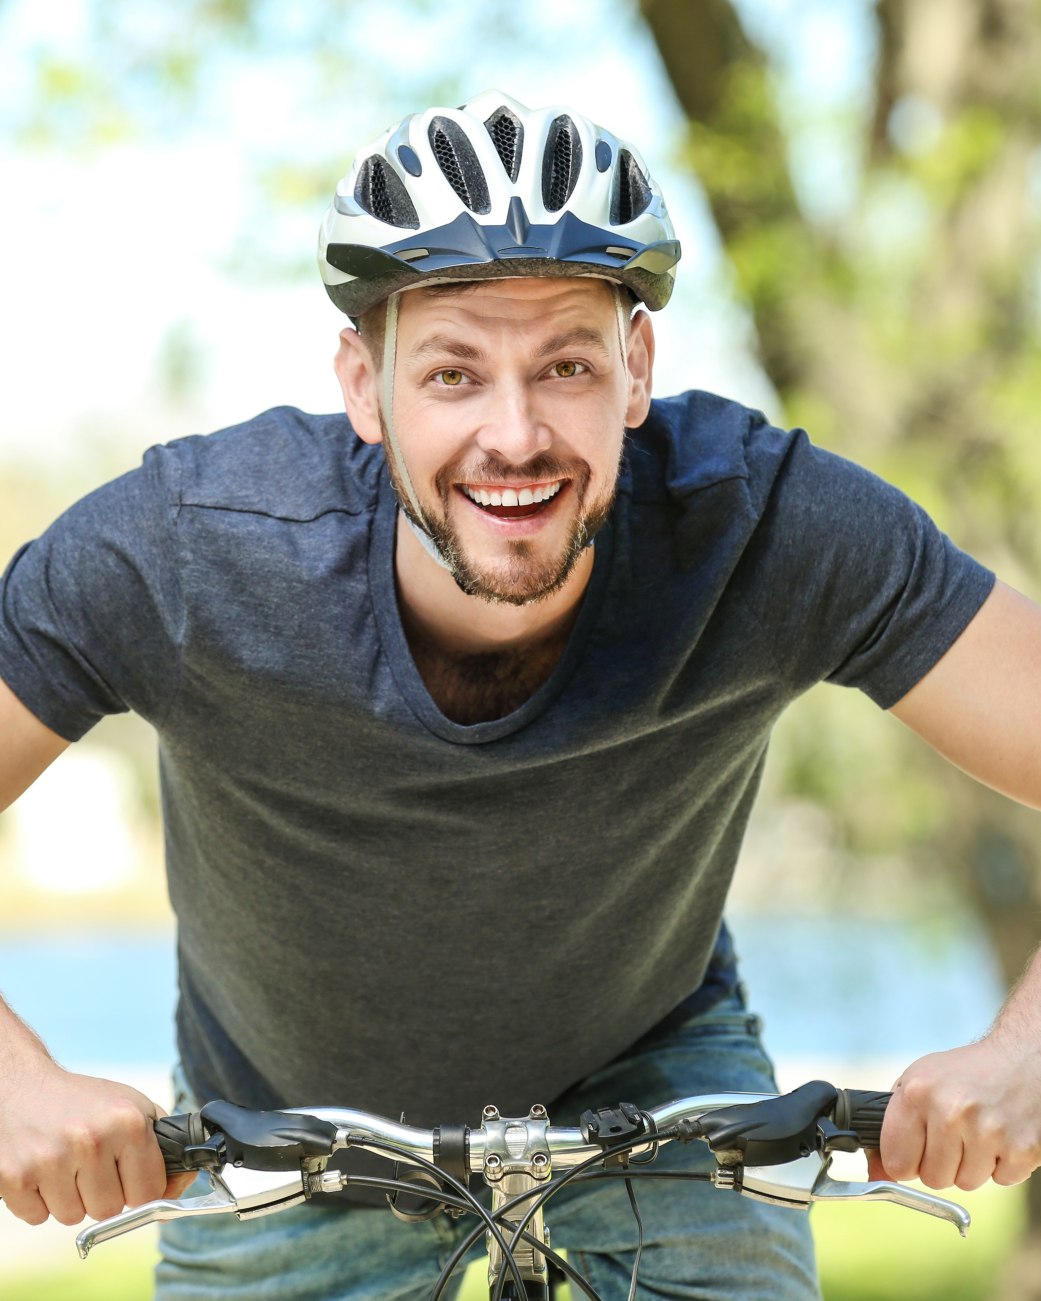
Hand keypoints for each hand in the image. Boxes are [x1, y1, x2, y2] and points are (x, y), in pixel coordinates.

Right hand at [0, 1060, 189, 1225]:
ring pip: (72, 1217)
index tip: (128, 1176)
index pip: (149, 1192)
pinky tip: (40, 1168)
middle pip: (109, 1210)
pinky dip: (39, 1201)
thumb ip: (164, 1145)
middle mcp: (91, 1140)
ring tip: (63, 1163)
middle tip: (89, 1163)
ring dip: (69, 1198)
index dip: (139, 1188)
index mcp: (127, 1122)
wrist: (20, 1085)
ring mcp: (50, 1160)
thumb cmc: (81, 1101)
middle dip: (102, 1193)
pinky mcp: (14, 1177)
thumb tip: (179, 1186)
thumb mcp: (132, 1107)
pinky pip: (37, 1218)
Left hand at [865, 1037, 1040, 1190]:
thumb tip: (876, 1173)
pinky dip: (1002, 1164)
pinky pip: (1001, 1181)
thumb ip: (894, 1127)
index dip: (906, 1162)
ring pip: (966, 1183)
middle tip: (954, 1136)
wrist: (1024, 1058)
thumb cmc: (968, 1073)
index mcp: (918, 1092)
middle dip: (942, 1164)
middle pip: (933, 1179)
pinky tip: (1002, 1135)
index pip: (897, 1162)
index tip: (916, 1151)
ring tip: (980, 1131)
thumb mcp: (920, 1084)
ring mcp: (989, 1131)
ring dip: (972, 1165)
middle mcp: (951, 1111)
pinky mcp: (1022, 1149)